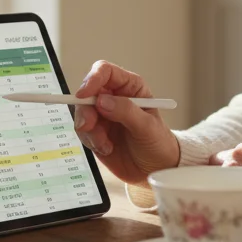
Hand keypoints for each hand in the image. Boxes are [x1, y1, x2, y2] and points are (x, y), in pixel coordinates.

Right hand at [73, 60, 179, 185]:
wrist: (156, 170)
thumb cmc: (159, 143)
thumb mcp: (148, 127)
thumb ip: (126, 111)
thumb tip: (102, 101)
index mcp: (130, 87)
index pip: (105, 72)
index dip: (92, 79)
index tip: (84, 95)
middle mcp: (114, 98)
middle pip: (88, 92)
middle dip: (86, 110)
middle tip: (89, 126)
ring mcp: (103, 115)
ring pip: (83, 113)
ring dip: (90, 130)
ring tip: (106, 145)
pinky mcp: (96, 132)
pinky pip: (83, 132)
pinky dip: (91, 141)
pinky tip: (108, 149)